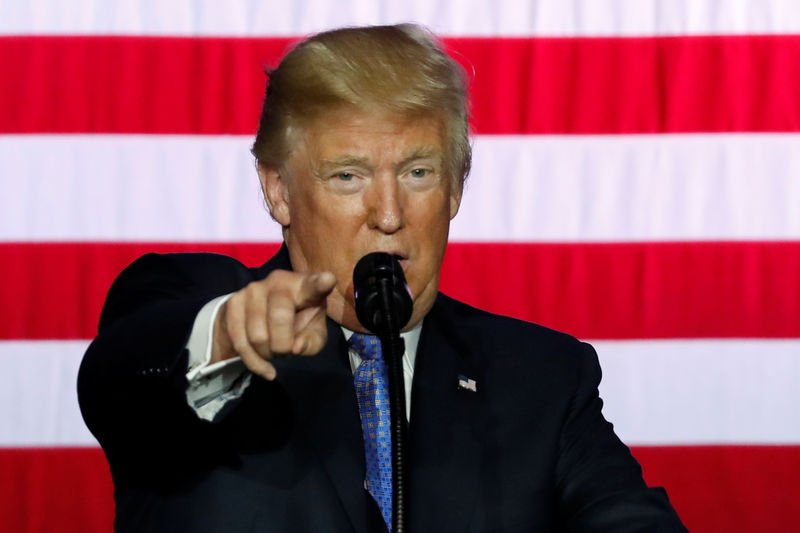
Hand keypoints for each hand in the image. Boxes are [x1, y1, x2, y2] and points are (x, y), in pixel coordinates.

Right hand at [211, 270, 336, 379]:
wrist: (263, 315)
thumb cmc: (299, 322)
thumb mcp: (313, 334)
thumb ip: (312, 342)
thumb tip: (295, 347)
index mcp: (305, 286)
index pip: (314, 285)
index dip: (321, 283)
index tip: (328, 280)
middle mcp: (278, 281)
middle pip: (279, 318)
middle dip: (283, 345)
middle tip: (286, 350)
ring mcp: (253, 289)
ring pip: (257, 335)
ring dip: (267, 354)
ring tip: (274, 350)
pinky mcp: (233, 302)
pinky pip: (240, 342)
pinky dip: (254, 363)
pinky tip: (265, 368)